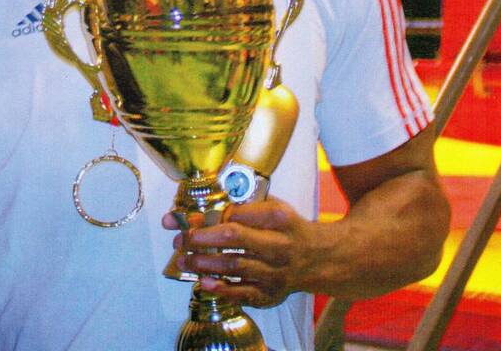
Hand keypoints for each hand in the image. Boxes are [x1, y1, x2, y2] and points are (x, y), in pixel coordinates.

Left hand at [164, 198, 326, 307]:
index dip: (208, 216)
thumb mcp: (271, 207)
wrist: (320, 258)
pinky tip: (204, 284)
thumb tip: (198, 211)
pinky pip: (245, 293)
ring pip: (235, 266)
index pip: (237, 213)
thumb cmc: (286, 228)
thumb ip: (241, 207)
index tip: (184, 218)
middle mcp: (280, 244)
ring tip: (183, 259)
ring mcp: (277, 271)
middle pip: (235, 238)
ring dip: (204, 263)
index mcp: (279, 217)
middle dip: (202, 238)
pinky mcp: (273, 293)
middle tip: (180, 239)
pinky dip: (223, 290)